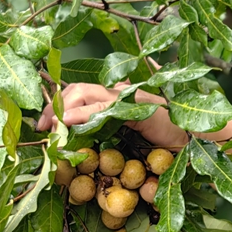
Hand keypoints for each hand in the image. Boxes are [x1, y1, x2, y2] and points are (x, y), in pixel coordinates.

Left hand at [37, 82, 188, 149]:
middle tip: (40, 126)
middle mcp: (118, 92)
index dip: (58, 105)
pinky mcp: (133, 106)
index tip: (43, 124)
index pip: (79, 93)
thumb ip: (108, 132)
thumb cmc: (164, 142)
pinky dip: (80, 114)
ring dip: (62, 109)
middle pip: (76, 89)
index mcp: (115, 97)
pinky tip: (66, 123)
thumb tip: (81, 139)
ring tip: (49, 126)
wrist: (191, 139)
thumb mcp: (129, 137)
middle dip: (53, 106)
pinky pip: (101, 107)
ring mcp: (126, 96)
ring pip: (84, 93)